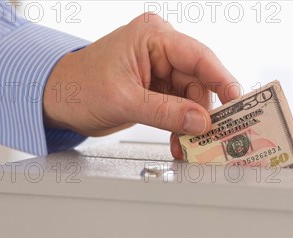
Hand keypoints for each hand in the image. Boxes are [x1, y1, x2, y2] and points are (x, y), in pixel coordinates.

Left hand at [43, 12, 240, 158]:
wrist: (56, 99)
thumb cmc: (77, 86)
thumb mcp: (124, 101)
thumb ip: (165, 112)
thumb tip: (199, 121)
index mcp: (152, 37)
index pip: (199, 57)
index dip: (222, 81)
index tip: (237, 103)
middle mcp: (160, 49)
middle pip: (200, 81)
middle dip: (204, 112)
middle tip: (211, 137)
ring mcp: (160, 69)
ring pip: (193, 98)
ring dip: (193, 124)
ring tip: (189, 145)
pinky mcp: (158, 89)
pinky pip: (181, 107)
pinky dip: (182, 126)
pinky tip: (180, 141)